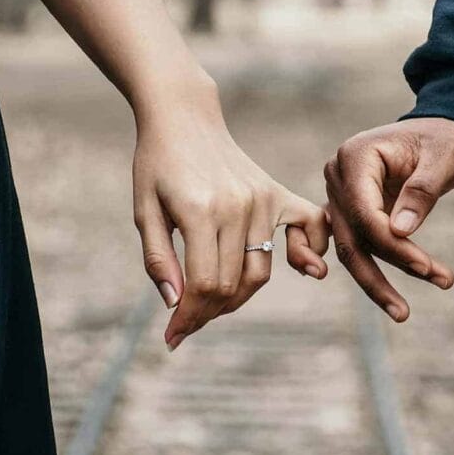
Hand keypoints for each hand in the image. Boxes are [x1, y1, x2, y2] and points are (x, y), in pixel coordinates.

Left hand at [133, 78, 328, 350]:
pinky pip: (308, 228)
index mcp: (199, 211)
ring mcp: (262, 199)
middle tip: (187, 321)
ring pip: (261, 270)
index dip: (189, 318)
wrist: (183, 117)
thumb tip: (176, 305)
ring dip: (238, 296)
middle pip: (232, 284)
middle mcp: (238, 206)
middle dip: (208, 313)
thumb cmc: (156, 164)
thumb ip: (159, 259)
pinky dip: (308, 252)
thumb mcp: (144, 211)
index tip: (173, 337)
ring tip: (212, 301)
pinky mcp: (276, 192)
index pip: (204, 285)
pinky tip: (304, 268)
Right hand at [324, 117, 453, 321]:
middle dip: (378, 276)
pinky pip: (352, 245)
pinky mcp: (350, 211)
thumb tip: (400, 232)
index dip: (391, 244)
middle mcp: (338, 176)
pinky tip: (377, 296)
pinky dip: (366, 269)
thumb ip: (421, 192)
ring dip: (376, 281)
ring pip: (350, 248)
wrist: (445, 130)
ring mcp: (340, 195)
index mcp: (355, 156)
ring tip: (403, 311)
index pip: (364, 212)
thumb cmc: (446, 139)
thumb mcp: (443, 159)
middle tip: (404, 312)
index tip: (425, 266)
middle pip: (351, 237)